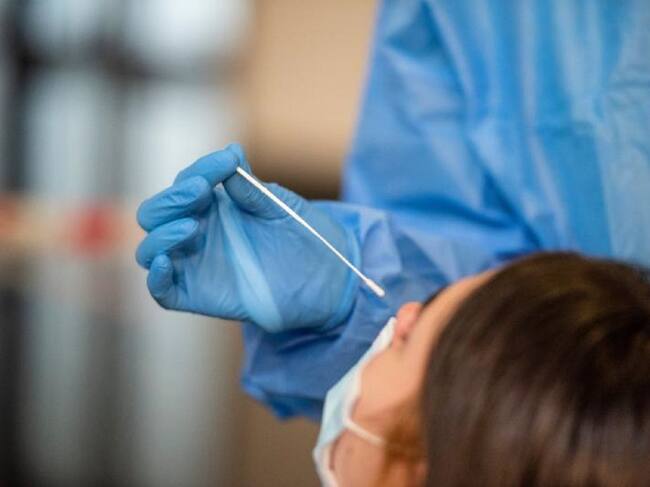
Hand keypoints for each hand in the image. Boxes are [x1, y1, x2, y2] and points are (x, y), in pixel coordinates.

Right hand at [135, 144, 357, 331]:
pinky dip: (156, 278)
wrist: (327, 278)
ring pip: (151, 250)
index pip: (186, 183)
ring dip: (162, 234)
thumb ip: (251, 189)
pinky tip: (165, 261)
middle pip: (155, 214)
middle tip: (200, 191)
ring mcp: (195, 263)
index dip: (201, 170)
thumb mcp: (280, 207)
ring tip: (191, 226)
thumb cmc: (303, 236)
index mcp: (213, 205)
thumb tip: (231, 154)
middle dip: (170, 199)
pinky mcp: (199, 295)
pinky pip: (163, 291)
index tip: (228, 162)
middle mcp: (197, 231)